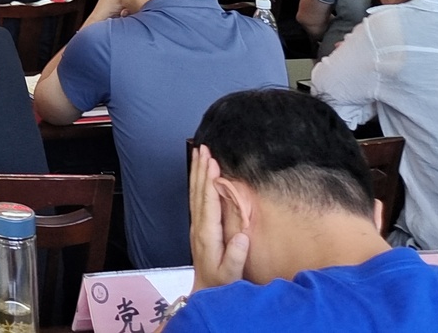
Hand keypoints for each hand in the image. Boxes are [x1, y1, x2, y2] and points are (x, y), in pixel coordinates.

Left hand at [188, 145, 247, 291]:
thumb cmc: (221, 282)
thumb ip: (236, 256)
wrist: (205, 289)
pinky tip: (200, 173)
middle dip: (200, 169)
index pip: (209, 203)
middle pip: (198, 192)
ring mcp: (196, 224)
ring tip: (198, 153)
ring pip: (195, 193)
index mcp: (207, 234)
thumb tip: (243, 236)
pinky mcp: (198, 224)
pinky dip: (197, 182)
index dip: (210, 183)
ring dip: (197, 172)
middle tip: (203, 148)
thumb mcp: (231, 274)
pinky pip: (196, 198)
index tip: (213, 164)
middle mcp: (199, 225)